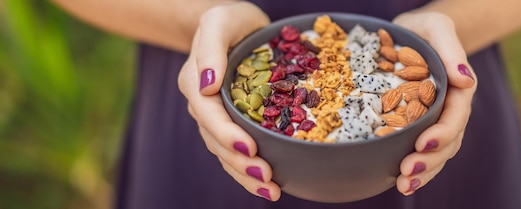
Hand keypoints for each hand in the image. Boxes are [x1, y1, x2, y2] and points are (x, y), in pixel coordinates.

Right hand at [177, 2, 280, 200]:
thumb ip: (210, 47)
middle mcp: (203, 104)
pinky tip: (267, 183)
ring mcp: (216, 116)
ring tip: (271, 190)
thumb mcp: (219, 21)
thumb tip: (207, 86)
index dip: (227, 134)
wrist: (235, 24)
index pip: (208, 114)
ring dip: (245, 174)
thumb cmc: (229, 19)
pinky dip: (248, 169)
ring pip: (224, 152)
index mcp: (195, 82)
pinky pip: (235, 150)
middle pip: (216, 140)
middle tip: (267, 177)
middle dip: (240, 162)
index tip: (251, 148)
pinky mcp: (232, 122)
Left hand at [392, 12, 477, 194]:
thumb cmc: (423, 27)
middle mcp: (450, 108)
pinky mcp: (419, 127)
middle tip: (407, 172)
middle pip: (448, 141)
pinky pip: (423, 152)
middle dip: (430, 160)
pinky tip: (400, 182)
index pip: (455, 116)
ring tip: (404, 185)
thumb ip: (450, 47)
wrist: (413, 33)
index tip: (421, 143)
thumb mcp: (436, 25)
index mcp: (457, 88)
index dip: (442, 133)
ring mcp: (436, 120)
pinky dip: (416, 169)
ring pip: (438, 153)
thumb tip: (465, 78)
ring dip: (424, 172)